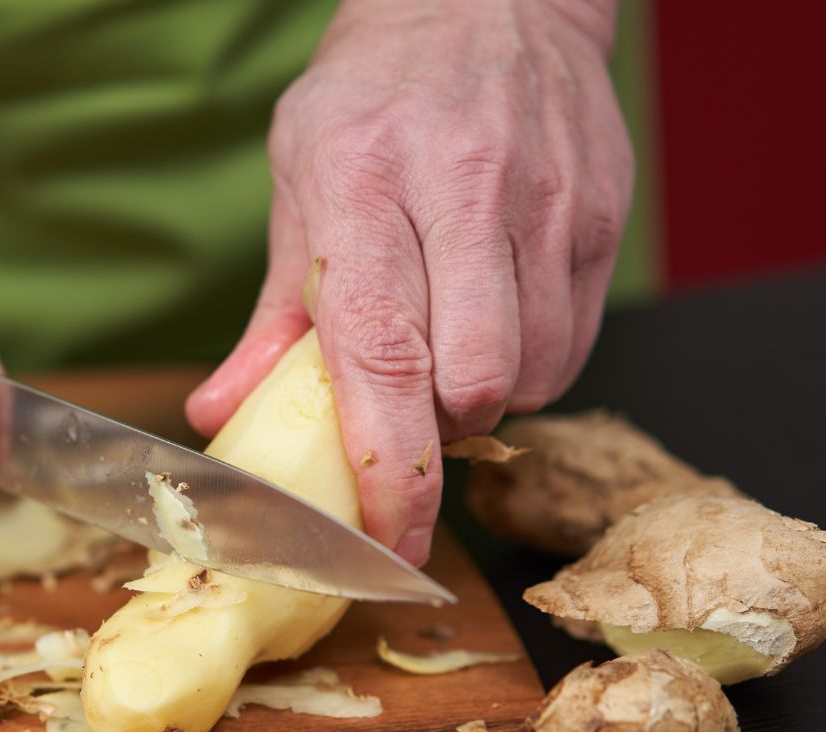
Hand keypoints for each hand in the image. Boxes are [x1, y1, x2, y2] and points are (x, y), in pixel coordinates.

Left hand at [186, 0, 630, 564]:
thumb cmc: (374, 98)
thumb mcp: (297, 182)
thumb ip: (270, 315)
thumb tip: (224, 416)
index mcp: (367, 186)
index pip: (382, 353)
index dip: (387, 464)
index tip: (384, 538)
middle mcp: (467, 194)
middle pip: (472, 382)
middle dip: (436, 432)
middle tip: (403, 414)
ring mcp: (548, 203)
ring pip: (531, 374)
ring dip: (482, 402)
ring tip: (445, 353)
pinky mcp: (601, 216)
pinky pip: (574, 345)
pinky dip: (530, 366)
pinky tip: (493, 326)